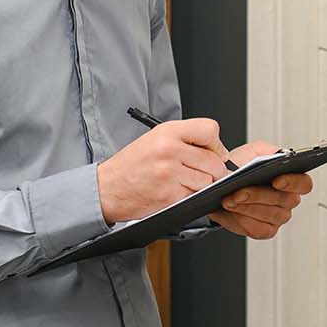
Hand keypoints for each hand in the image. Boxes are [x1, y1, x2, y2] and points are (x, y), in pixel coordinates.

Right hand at [97, 118, 231, 222]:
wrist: (108, 188)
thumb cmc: (132, 164)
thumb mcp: (155, 137)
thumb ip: (186, 138)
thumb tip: (217, 149)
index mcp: (167, 132)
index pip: (210, 130)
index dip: (216, 144)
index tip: (214, 151)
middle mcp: (169, 150)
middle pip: (214, 160)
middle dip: (213, 168)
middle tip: (201, 170)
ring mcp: (169, 174)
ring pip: (207, 180)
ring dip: (201, 184)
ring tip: (183, 180)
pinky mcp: (169, 195)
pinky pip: (195, 195)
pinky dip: (189, 195)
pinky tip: (174, 189)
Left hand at [209, 141, 312, 240]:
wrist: (221, 184)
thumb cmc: (240, 168)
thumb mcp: (253, 152)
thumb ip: (268, 151)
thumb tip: (277, 156)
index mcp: (291, 179)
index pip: (304, 183)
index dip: (293, 183)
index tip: (276, 180)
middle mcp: (289, 200)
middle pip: (283, 201)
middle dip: (258, 195)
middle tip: (238, 191)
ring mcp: (279, 217)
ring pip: (269, 215)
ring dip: (246, 207)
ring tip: (229, 200)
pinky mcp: (266, 231)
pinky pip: (258, 229)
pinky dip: (242, 220)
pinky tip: (232, 211)